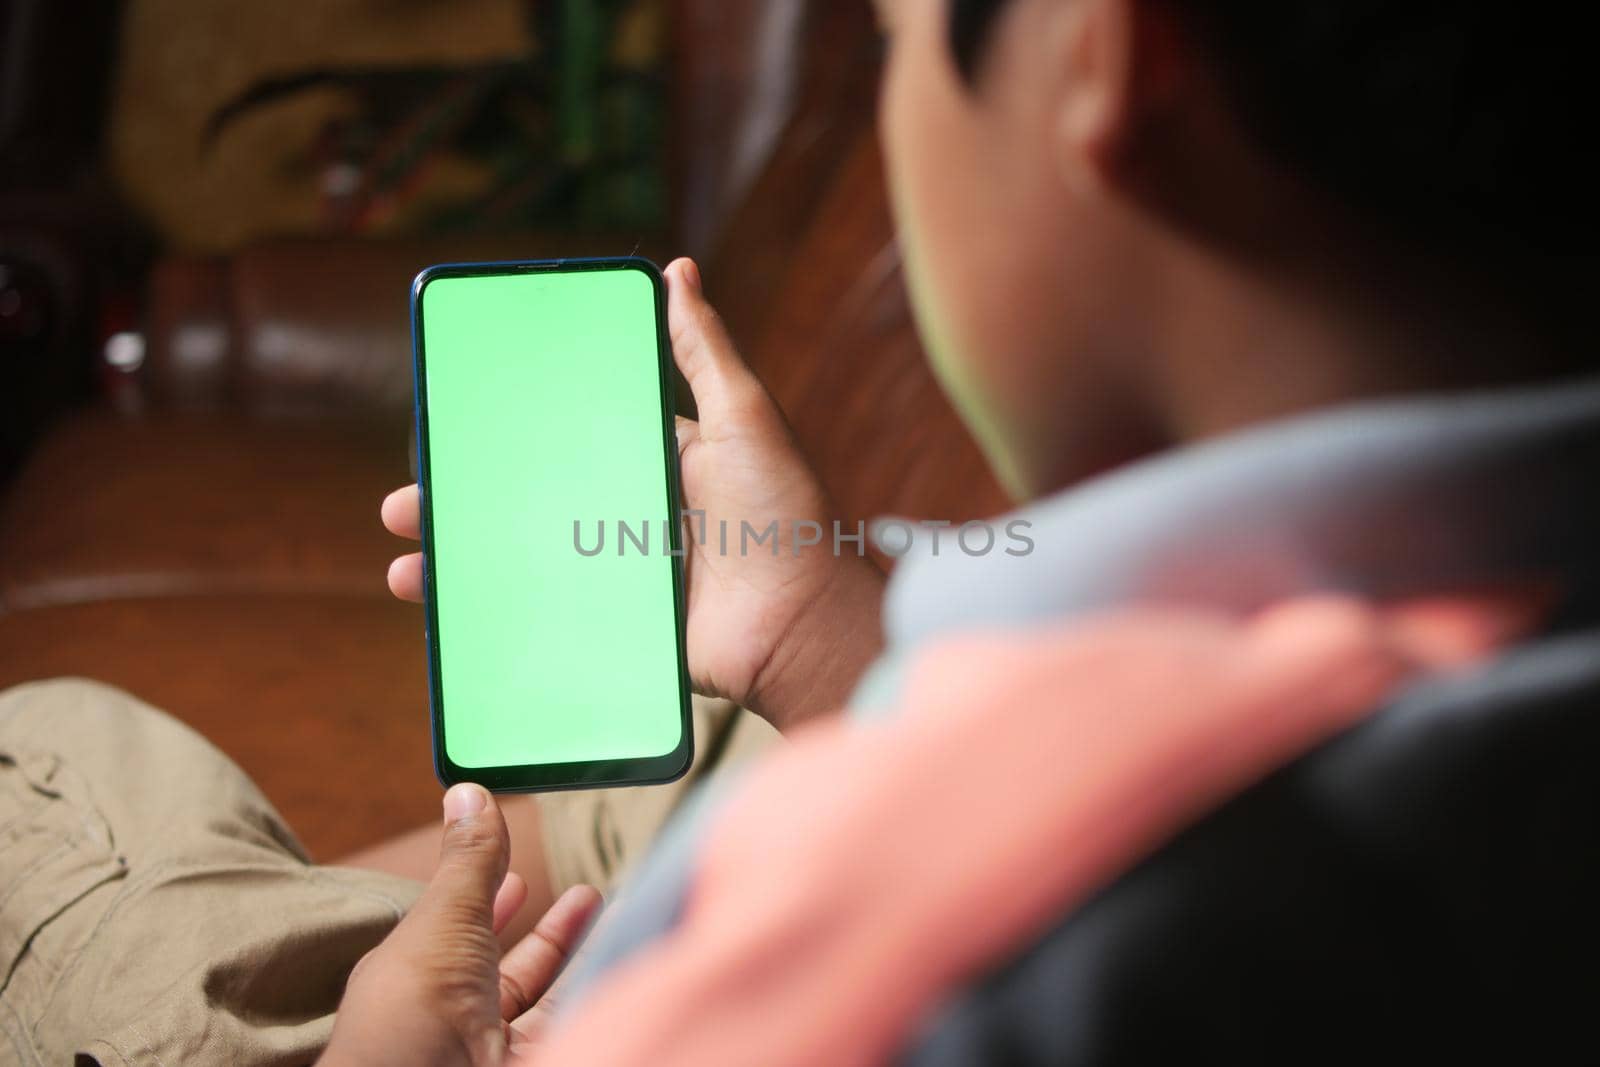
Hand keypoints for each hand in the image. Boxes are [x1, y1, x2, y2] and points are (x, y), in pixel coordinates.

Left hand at [320, 784, 601, 1066]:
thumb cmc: (414, 1019)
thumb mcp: (443, 923)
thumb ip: (468, 863)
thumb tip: (470, 792)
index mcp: (418, 980)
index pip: (458, 936)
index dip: (491, 903)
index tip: (523, 878)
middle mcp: (456, 1021)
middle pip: (512, 974)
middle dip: (553, 933)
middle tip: (590, 895)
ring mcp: (496, 1053)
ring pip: (551, 1001)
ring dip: (586, 958)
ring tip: (625, 912)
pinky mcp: (543, 1065)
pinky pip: (576, 1019)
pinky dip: (604, 988)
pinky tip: (631, 956)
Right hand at [383, 257, 883, 729]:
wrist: (803, 626)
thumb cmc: (784, 515)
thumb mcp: (747, 417)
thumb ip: (705, 351)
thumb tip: (676, 269)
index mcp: (662, 458)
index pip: (575, 434)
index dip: (517, 429)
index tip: (459, 420)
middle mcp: (637, 511)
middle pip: (535, 498)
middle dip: (471, 498)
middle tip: (410, 496)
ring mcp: (625, 573)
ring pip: (527, 558)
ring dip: (465, 557)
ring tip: (409, 561)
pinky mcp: (622, 626)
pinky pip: (549, 615)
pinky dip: (496, 614)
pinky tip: (447, 611)